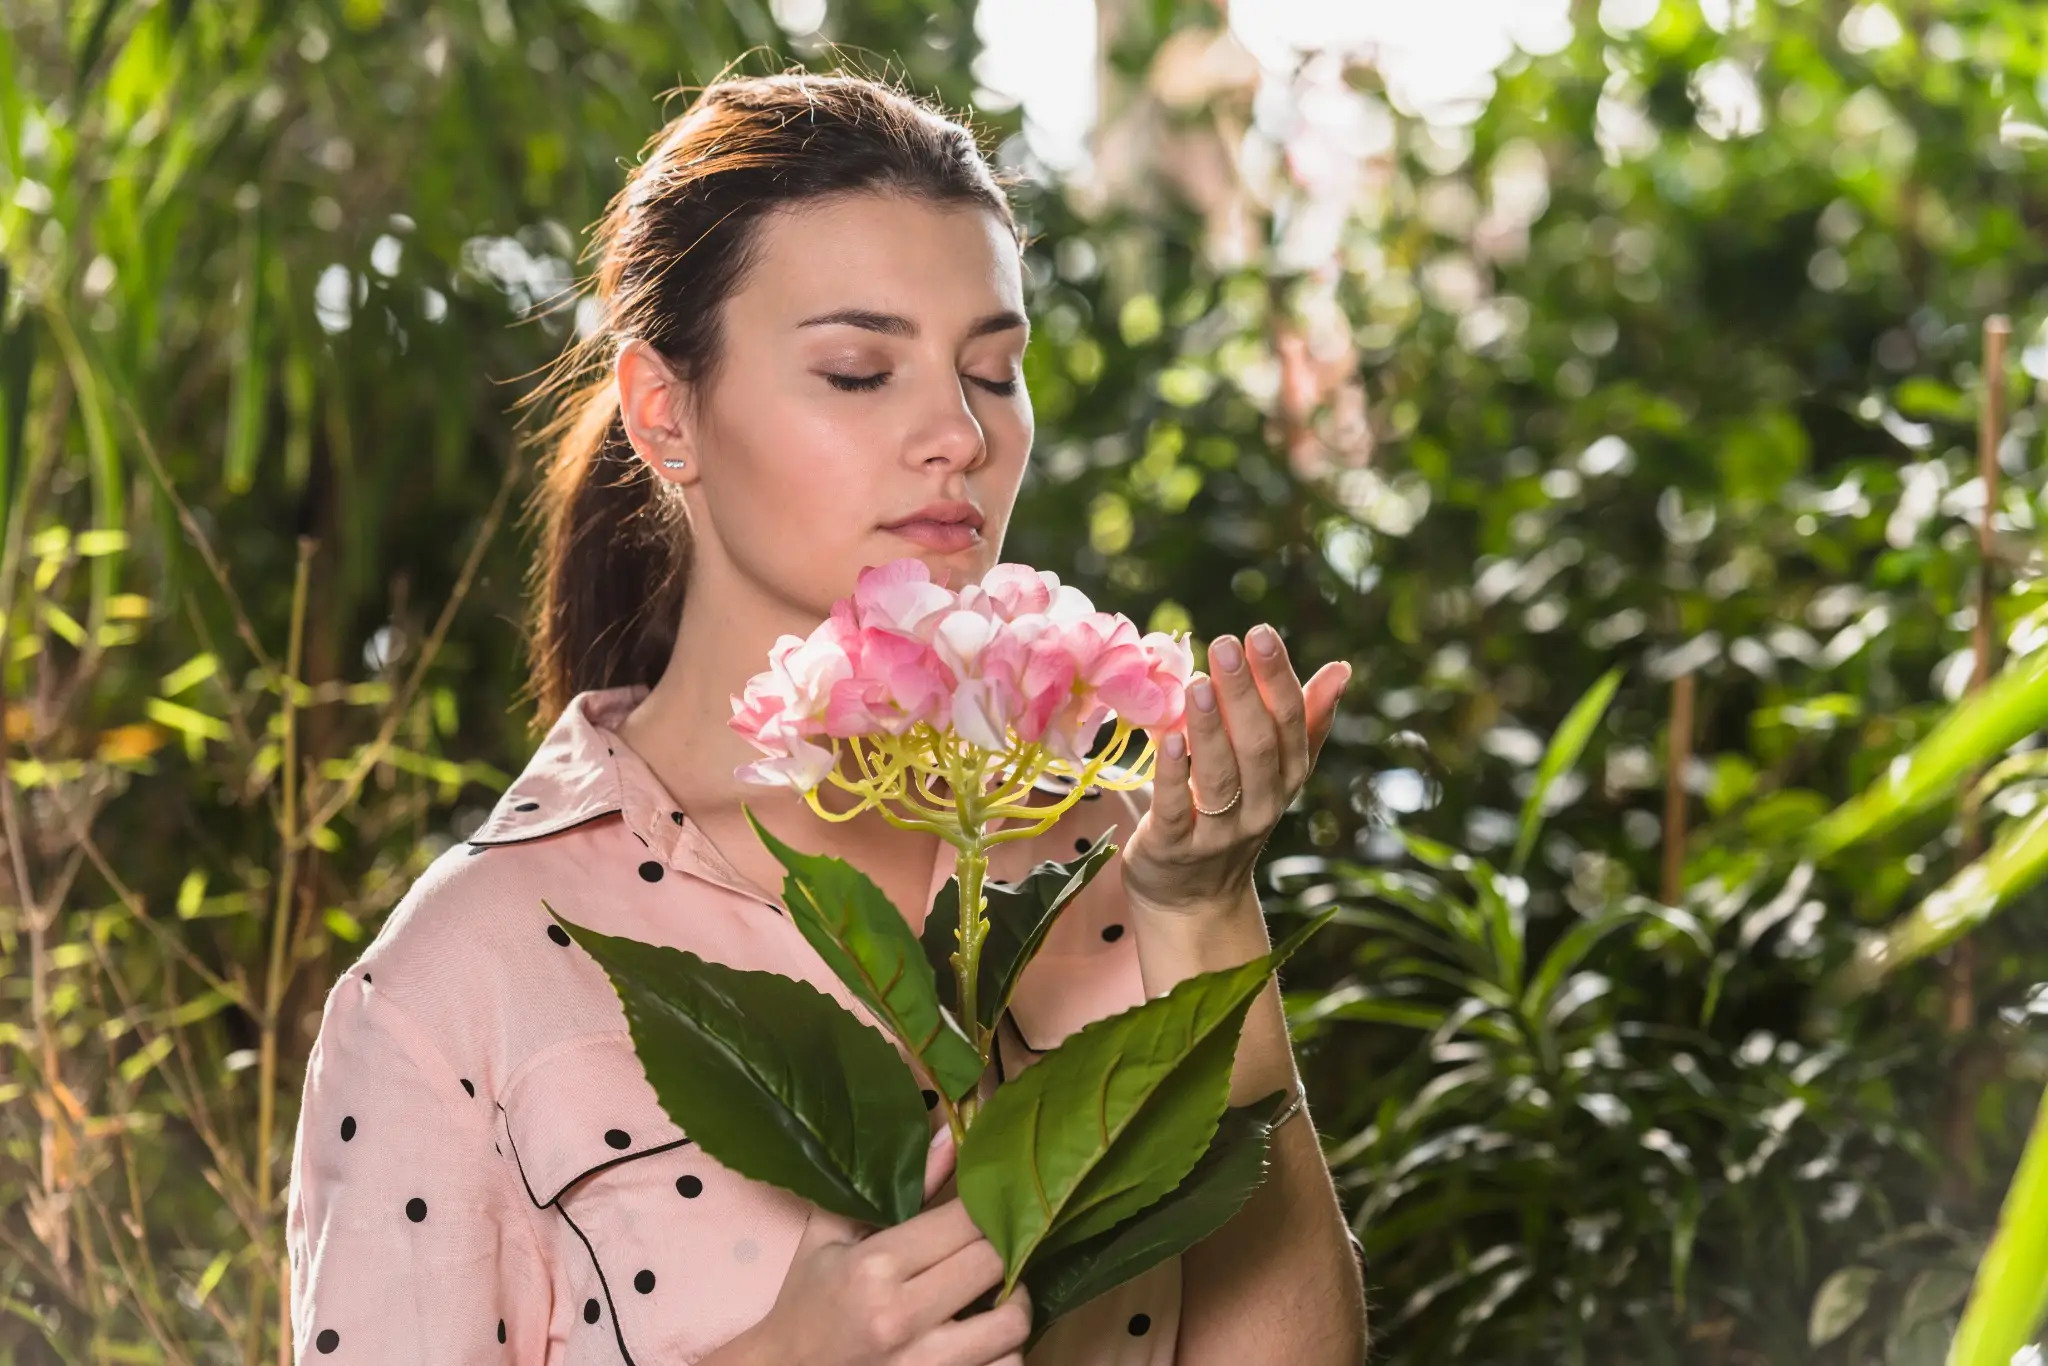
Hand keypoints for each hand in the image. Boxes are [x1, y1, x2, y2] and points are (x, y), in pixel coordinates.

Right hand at [737, 1126, 1031, 1365]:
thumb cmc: (808, 1299)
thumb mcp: (835, 1233)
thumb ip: (900, 1184)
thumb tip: (952, 1136)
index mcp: (875, 1267)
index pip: (966, 1221)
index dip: (986, 1207)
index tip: (987, 1204)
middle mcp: (902, 1318)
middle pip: (995, 1264)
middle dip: (1002, 1249)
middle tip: (992, 1244)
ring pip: (1012, 1324)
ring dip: (1013, 1303)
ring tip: (995, 1293)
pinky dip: (1005, 1351)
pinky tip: (984, 1337)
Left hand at [1122, 624, 1349, 914]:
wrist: (1193, 899)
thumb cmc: (1231, 815)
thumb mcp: (1272, 771)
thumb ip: (1303, 720)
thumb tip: (1341, 668)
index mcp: (1286, 777)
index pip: (1290, 723)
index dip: (1278, 678)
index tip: (1260, 633)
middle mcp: (1262, 805)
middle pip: (1258, 745)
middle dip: (1244, 693)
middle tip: (1226, 643)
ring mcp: (1220, 832)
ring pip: (1221, 776)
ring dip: (1210, 727)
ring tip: (1198, 681)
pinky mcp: (1175, 848)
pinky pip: (1177, 809)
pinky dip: (1174, 774)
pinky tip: (1167, 738)